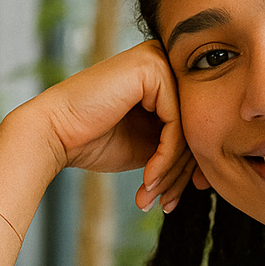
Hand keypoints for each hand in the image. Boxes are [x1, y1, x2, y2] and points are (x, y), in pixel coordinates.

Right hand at [32, 41, 209, 213]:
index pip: (192, 125)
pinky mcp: (152, 69)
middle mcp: (165, 62)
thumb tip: (212, 168)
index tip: (179, 197)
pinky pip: (176, 125)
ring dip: (171, 172)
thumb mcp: (147, 146)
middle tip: (166, 204)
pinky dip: (164, 159)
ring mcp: (159, 60)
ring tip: (153, 197)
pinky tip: (148, 180)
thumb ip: (177, 147)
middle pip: (193, 125)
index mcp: (165, 76)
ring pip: (188, 128)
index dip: (189, 166)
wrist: (52, 135)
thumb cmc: (94, 141)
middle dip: (181, 173)